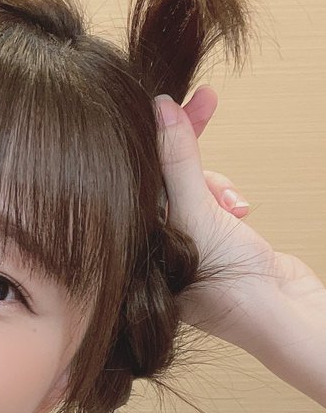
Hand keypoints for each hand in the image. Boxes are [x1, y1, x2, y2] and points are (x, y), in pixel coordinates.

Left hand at [155, 86, 308, 344]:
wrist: (281, 314)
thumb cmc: (230, 287)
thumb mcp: (197, 214)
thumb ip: (177, 162)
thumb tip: (160, 109)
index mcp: (130, 247)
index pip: (132, 178)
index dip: (153, 135)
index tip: (170, 98)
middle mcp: (147, 247)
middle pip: (160, 177)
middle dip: (189, 150)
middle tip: (205, 100)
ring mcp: (177, 246)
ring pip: (188, 186)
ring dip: (214, 185)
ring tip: (234, 206)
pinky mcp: (206, 243)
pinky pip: (207, 202)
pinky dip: (224, 200)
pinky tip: (240, 212)